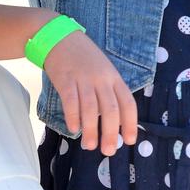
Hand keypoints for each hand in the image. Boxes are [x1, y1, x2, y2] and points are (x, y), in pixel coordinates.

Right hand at [44, 31, 137, 155]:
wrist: (59, 37)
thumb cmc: (83, 58)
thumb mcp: (103, 70)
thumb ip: (108, 92)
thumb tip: (112, 122)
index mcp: (114, 77)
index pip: (128, 103)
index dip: (130, 124)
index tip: (130, 141)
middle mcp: (101, 79)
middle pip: (110, 110)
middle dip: (111, 133)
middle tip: (108, 151)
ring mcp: (83, 78)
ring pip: (91, 109)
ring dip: (91, 130)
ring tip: (89, 146)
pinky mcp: (65, 79)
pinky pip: (70, 101)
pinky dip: (73, 117)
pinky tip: (74, 129)